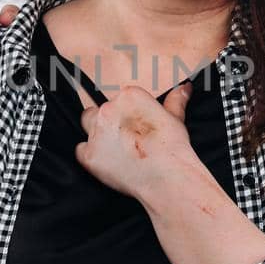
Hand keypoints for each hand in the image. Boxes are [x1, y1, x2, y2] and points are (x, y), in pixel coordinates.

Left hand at [73, 80, 195, 200]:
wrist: (166, 175)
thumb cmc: (172, 147)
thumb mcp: (176, 119)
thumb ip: (175, 101)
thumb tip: (184, 88)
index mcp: (129, 96)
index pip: (120, 98)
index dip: (126, 113)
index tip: (134, 125)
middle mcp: (108, 110)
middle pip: (100, 109)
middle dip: (109, 121)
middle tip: (124, 136)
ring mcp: (96, 132)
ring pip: (87, 124)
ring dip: (96, 133)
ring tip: (114, 147)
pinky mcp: (89, 155)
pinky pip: (80, 150)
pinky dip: (90, 154)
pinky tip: (106, 161)